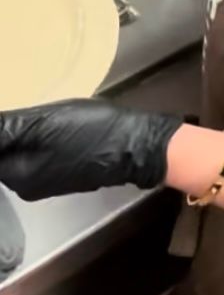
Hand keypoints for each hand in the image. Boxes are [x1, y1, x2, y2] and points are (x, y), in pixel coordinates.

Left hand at [0, 100, 181, 201]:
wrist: (139, 146)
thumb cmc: (93, 132)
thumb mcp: (44, 122)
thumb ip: (6, 128)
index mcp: (17, 176)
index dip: (1, 128)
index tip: (12, 116)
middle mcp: (26, 186)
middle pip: (3, 155)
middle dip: (7, 132)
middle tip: (22, 108)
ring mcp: (45, 181)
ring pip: (18, 154)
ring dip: (19, 134)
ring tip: (33, 112)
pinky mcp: (62, 173)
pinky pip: (36, 155)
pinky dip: (36, 139)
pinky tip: (47, 122)